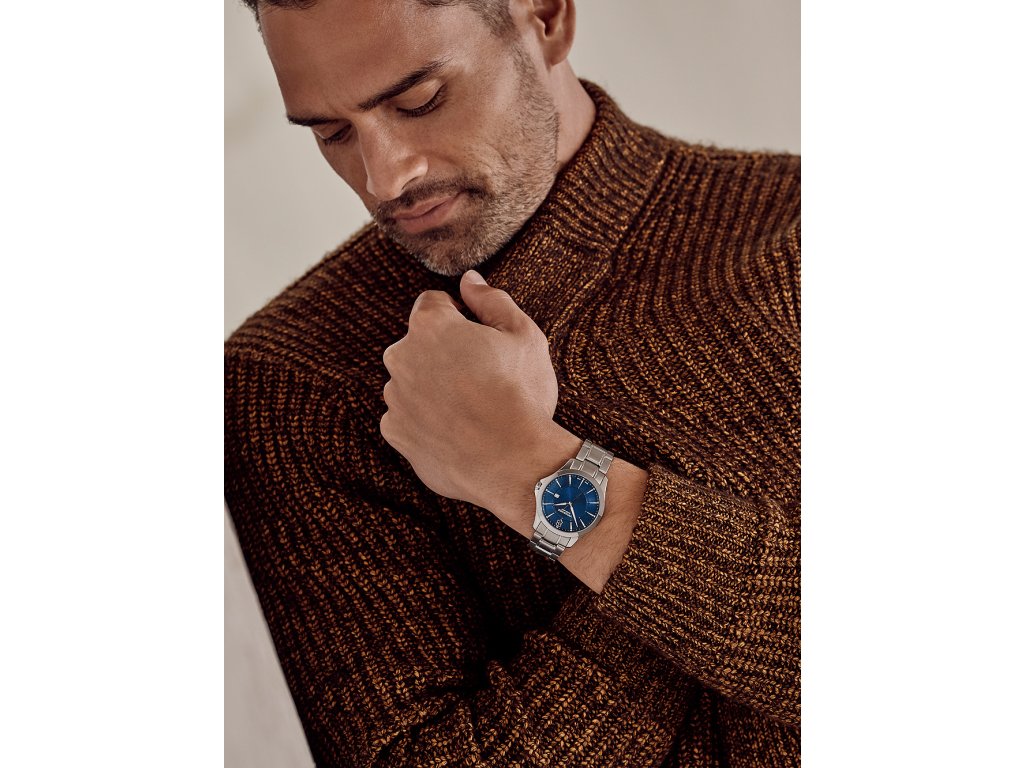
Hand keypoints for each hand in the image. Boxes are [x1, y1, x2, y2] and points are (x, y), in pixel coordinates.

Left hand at [380, 270, 562, 517]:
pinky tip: (457, 431)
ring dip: (431, 388)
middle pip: (417, 344)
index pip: (432, 303)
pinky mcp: (395, 432)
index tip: (479, 338)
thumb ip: (492, 300)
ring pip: (411, 382)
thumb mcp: (523, 335)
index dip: (459, 317)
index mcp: (430, 325)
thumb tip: (470, 280)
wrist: (514, 462)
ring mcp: (394, 397)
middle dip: (442, 353)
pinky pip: (406, 418)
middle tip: (480, 376)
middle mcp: (401, 357)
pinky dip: (425, 422)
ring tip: (471, 408)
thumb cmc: (521, 394)